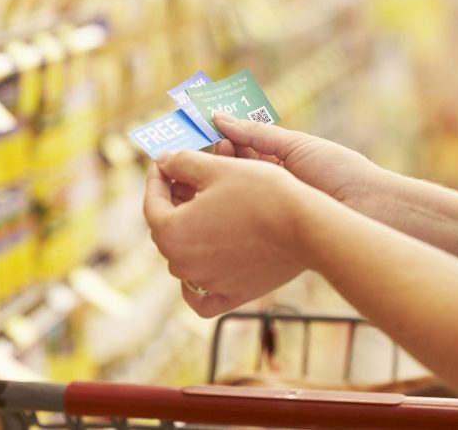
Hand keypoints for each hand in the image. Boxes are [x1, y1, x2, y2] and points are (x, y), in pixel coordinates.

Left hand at [144, 150, 309, 316]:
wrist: (306, 226)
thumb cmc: (261, 193)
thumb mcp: (217, 168)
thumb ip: (181, 163)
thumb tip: (164, 161)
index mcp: (171, 232)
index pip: (152, 203)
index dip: (157, 178)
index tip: (164, 163)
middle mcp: (182, 264)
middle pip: (167, 230)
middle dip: (172, 203)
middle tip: (185, 181)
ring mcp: (206, 283)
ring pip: (183, 258)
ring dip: (188, 233)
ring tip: (204, 210)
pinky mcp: (230, 296)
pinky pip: (201, 296)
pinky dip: (197, 281)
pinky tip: (204, 261)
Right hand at [210, 112, 383, 214]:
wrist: (369, 208)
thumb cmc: (339, 171)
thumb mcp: (295, 145)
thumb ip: (255, 133)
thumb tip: (219, 117)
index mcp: (280, 162)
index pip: (243, 147)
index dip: (224, 138)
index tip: (206, 129)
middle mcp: (272, 185)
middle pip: (235, 169)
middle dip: (220, 156)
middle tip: (209, 148)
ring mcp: (268, 208)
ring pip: (233, 191)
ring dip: (221, 177)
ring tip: (213, 165)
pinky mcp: (267, 231)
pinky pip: (240, 215)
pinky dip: (225, 203)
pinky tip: (215, 193)